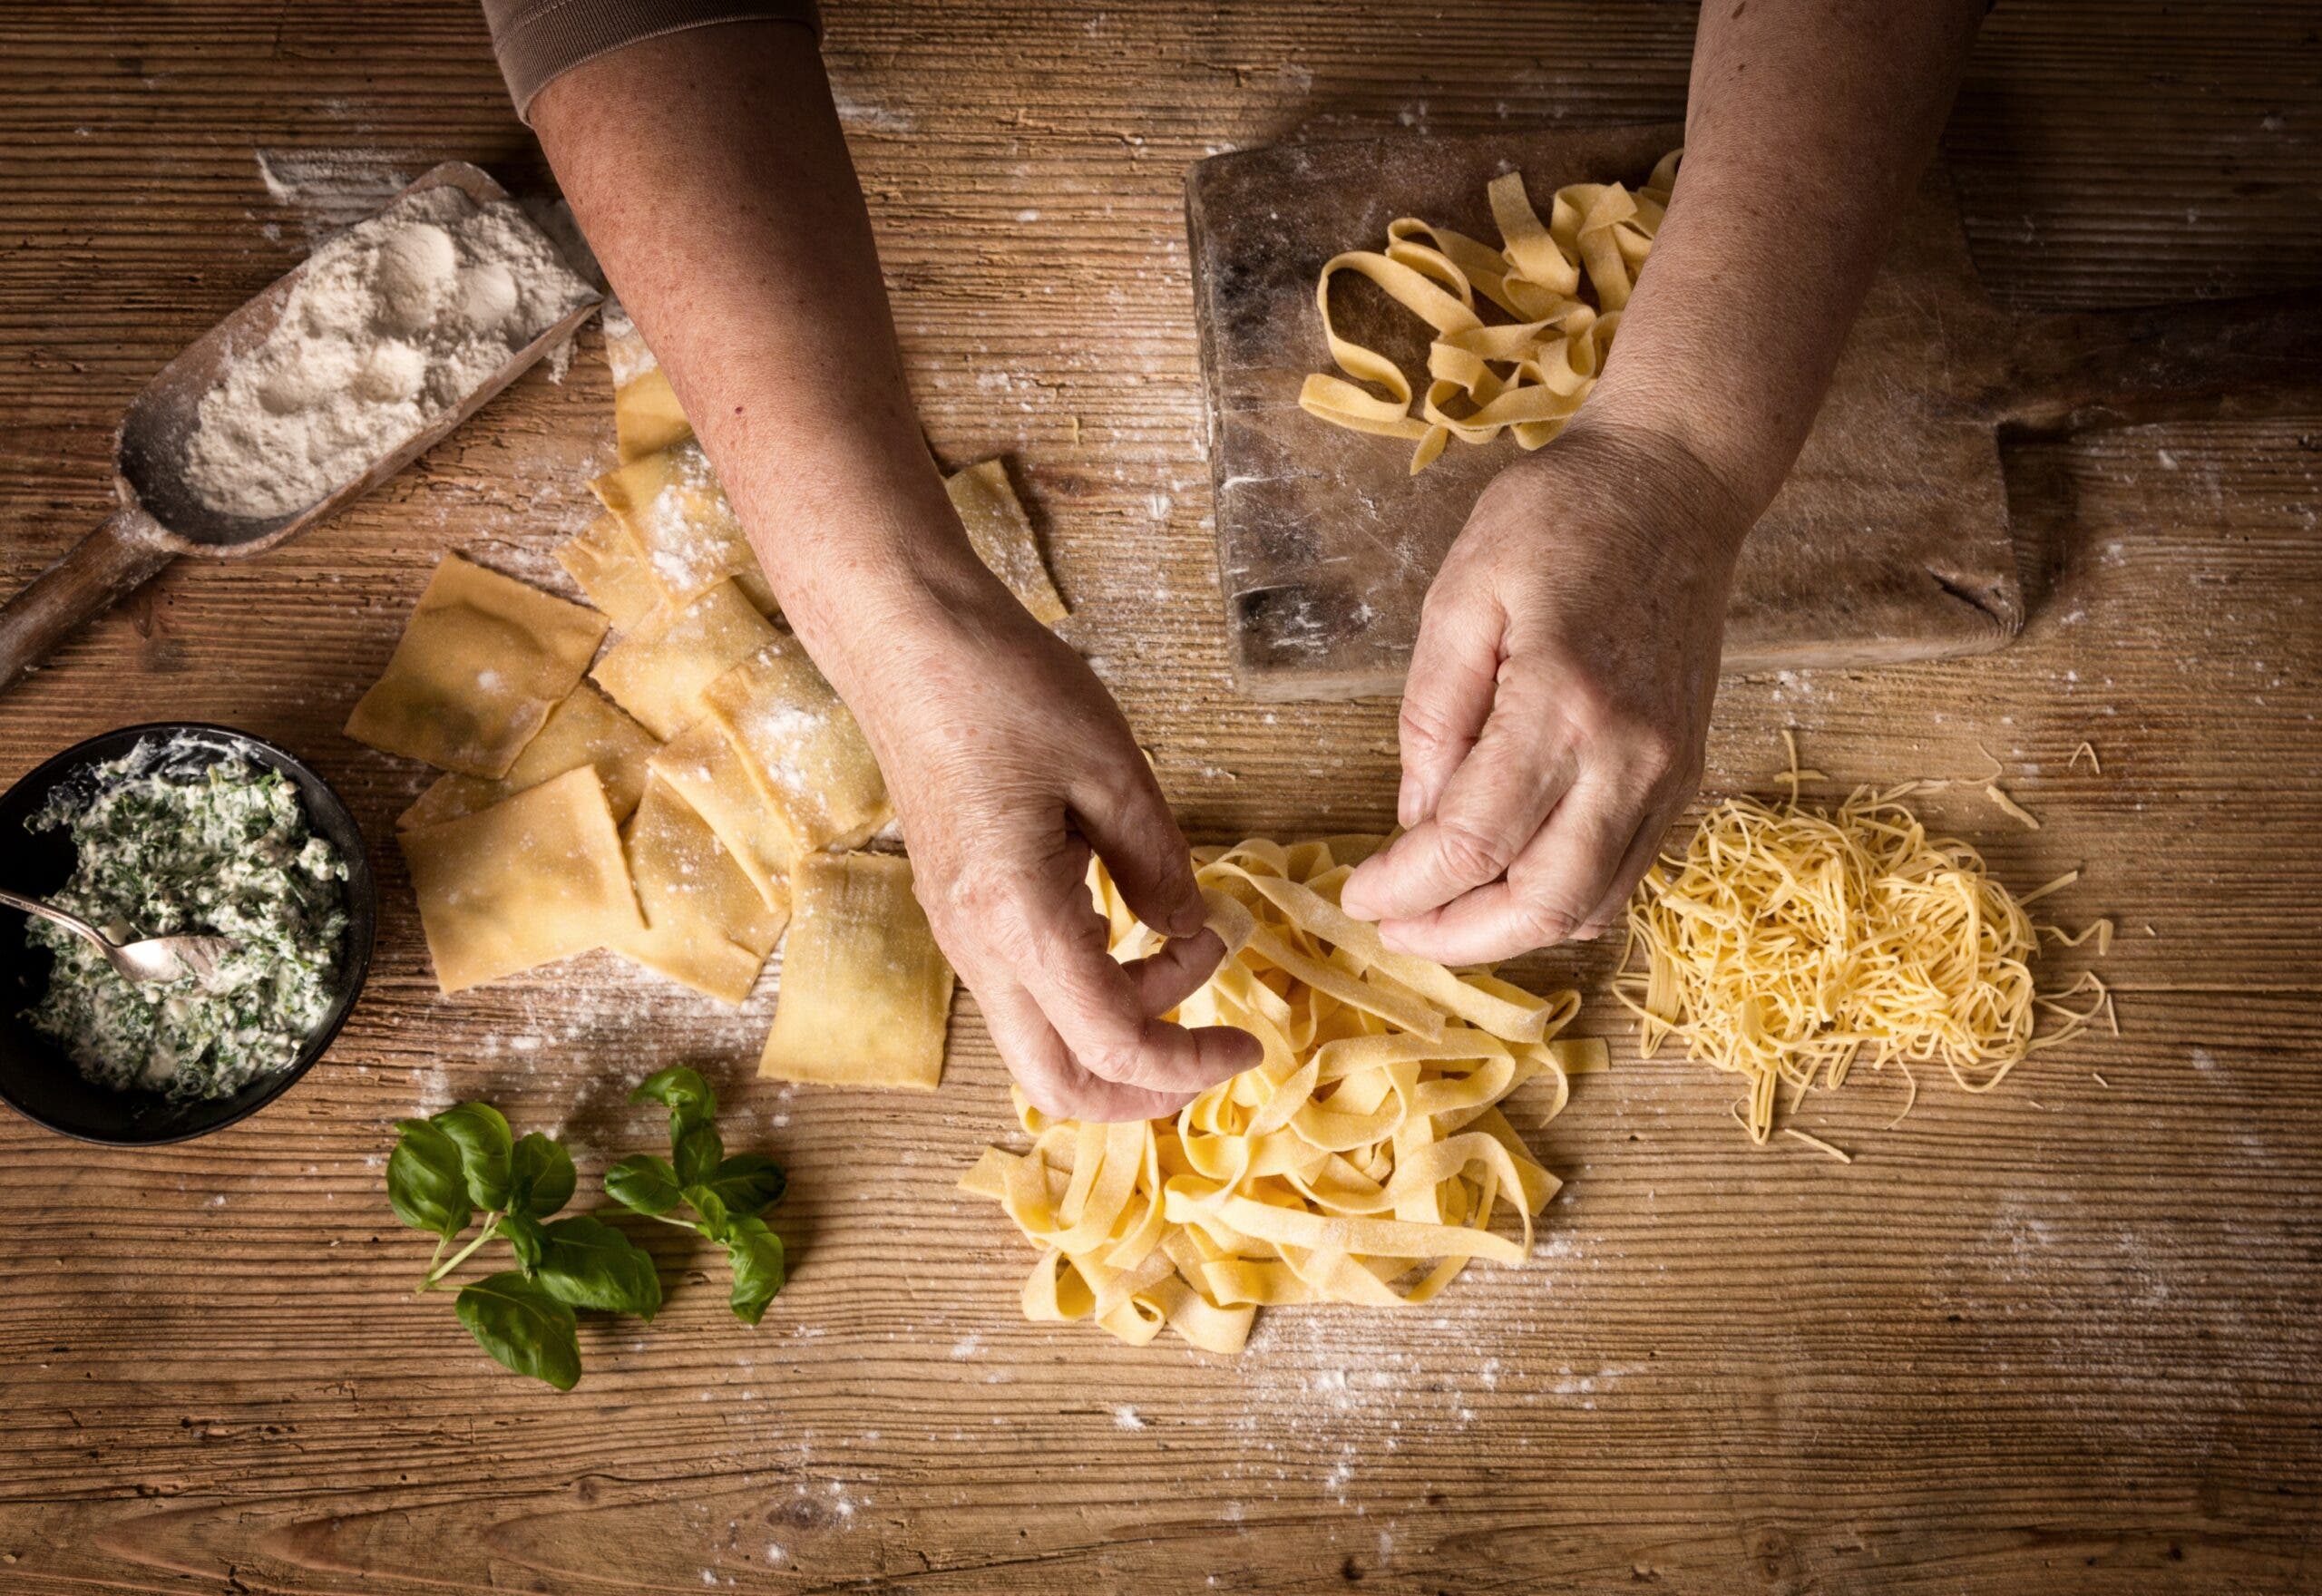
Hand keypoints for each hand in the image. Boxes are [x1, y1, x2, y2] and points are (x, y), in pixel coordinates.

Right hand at [820, 563, 1261, 1121]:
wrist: (903, 642)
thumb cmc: (1002, 688)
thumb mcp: (1113, 770)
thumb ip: (1160, 865)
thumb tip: (1190, 932)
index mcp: (1017, 918)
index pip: (1111, 1044)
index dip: (1189, 1065)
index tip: (1250, 1046)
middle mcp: (978, 947)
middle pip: (1057, 1084)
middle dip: (1147, 1089)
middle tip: (1216, 1045)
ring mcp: (960, 937)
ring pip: (1042, 1041)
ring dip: (1124, 1024)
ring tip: (1188, 941)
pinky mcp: (960, 914)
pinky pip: (1028, 990)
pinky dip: (1092, 989)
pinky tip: (1132, 924)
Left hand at [1337, 414, 1749, 963]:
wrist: (1675, 483)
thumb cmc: (1559, 520)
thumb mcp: (1460, 596)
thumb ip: (1432, 716)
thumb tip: (1415, 819)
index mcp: (1561, 703)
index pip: (1472, 842)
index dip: (1407, 887)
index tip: (1359, 896)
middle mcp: (1629, 754)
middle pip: (1540, 900)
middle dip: (1457, 936)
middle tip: (1395, 930)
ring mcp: (1668, 770)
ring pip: (1592, 904)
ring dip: (1511, 931)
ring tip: (1443, 918)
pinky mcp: (1686, 771)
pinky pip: (1626, 872)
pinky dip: (1562, 899)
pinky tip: (1508, 882)